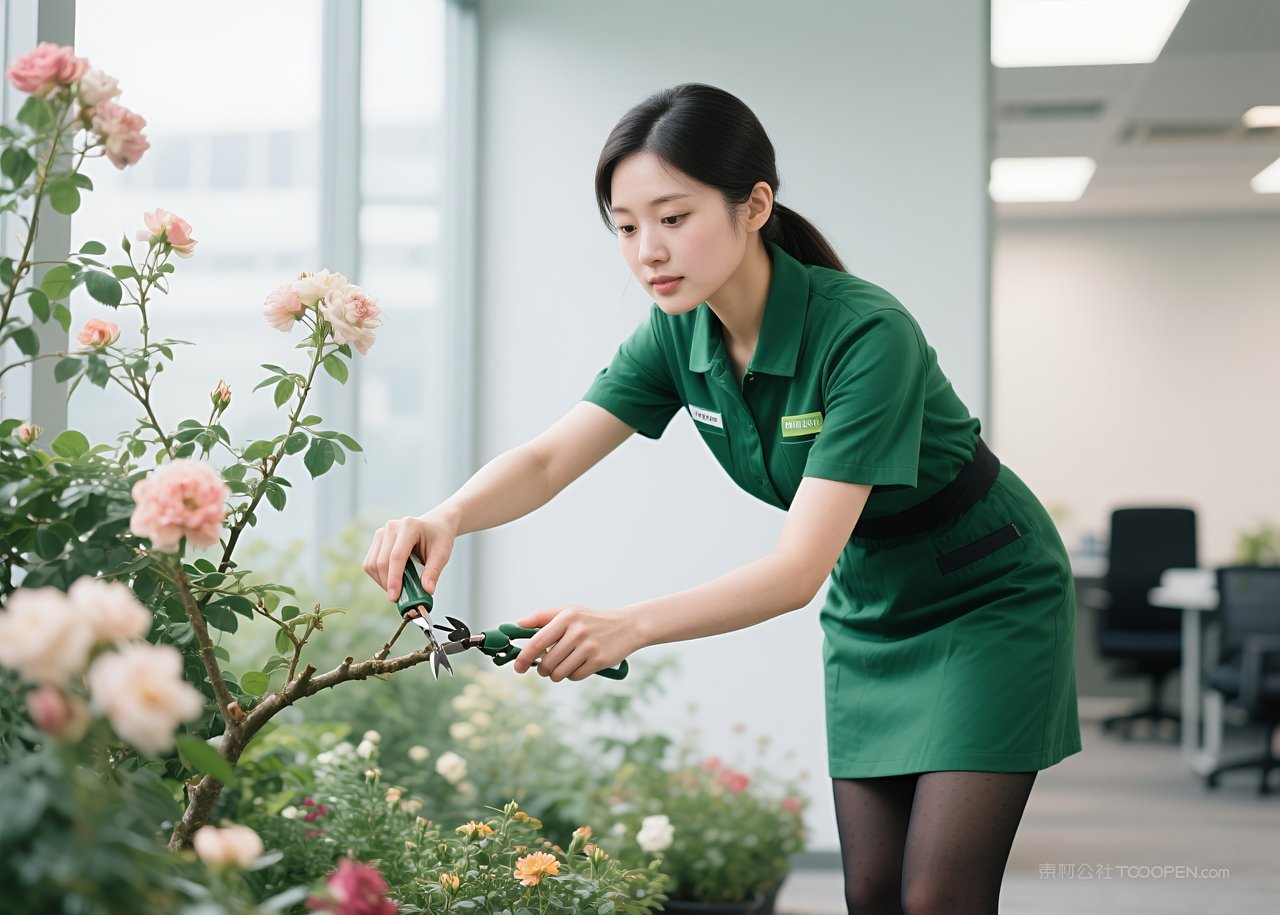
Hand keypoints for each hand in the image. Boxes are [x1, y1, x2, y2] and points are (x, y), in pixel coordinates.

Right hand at [363, 511, 456, 600]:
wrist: (434, 526)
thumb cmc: (439, 538)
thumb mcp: (442, 554)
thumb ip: (434, 572)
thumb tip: (427, 590)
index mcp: (409, 527)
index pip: (396, 557)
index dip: (394, 579)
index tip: (395, 597)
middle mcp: (392, 527)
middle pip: (381, 562)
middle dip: (388, 584)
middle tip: (399, 598)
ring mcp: (382, 533)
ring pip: (372, 564)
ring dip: (382, 581)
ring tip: (398, 587)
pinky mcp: (376, 541)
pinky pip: (369, 563)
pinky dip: (378, 576)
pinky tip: (392, 579)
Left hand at [513, 605, 637, 681]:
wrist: (625, 626)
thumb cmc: (590, 620)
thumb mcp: (568, 611)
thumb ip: (541, 617)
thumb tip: (517, 624)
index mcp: (566, 616)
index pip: (537, 641)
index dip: (524, 657)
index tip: (517, 667)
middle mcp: (577, 631)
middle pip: (547, 662)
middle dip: (542, 670)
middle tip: (545, 667)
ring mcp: (589, 646)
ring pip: (558, 673)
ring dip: (555, 675)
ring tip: (562, 666)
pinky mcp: (599, 660)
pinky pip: (574, 677)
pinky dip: (572, 675)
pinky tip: (578, 665)